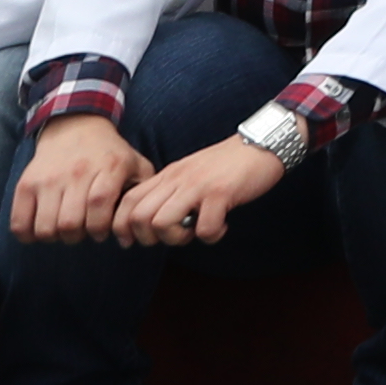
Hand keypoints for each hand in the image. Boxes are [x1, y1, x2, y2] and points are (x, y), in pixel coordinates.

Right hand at [12, 116, 146, 243]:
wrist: (75, 126)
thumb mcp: (136, 164)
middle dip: (77, 237)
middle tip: (81, 231)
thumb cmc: (110, 155)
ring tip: (63, 228)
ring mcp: (49, 177)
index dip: (99, 227)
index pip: (99, 206)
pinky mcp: (26, 183)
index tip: (101, 232)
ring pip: (46, 227)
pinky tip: (42, 226)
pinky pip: (20, 223)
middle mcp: (77, 171)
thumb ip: (142, 194)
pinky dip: (29, 234)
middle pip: (69, 222)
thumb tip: (133, 235)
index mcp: (109, 167)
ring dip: (55, 237)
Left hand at [118, 134, 289, 247]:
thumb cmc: (227, 164)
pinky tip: (222, 227)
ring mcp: (198, 185)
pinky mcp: (221, 193)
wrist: (262, 144)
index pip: (128, 202)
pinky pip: (204, 228)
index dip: (123, 227)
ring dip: (177, 239)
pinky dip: (212, 236)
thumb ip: (172, 191)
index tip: (136, 240)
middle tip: (173, 237)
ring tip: (195, 232)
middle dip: (150, 239)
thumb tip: (156, 222)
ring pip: (162, 224)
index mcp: (168, 175)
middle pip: (138, 218)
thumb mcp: (190, 172)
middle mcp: (178, 179)